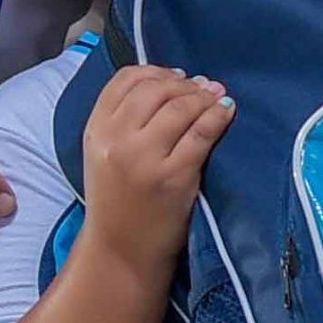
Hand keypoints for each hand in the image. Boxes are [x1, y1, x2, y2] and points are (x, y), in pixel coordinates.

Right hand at [76, 66, 235, 287]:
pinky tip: (226, 112)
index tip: (177, 77)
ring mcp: (145, 158)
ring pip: (181, 106)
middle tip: (203, 87)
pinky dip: (218, 116)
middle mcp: (117, 140)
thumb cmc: (117, 200)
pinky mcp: (174, 176)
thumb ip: (124, 118)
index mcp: (95, 131)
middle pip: (156, 89)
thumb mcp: (104, 153)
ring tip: (217, 96)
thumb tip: (176, 80)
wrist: (120, 251)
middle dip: (184, 83)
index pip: (125, 80)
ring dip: (205, 96)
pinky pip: (202, 132)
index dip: (156, 71)